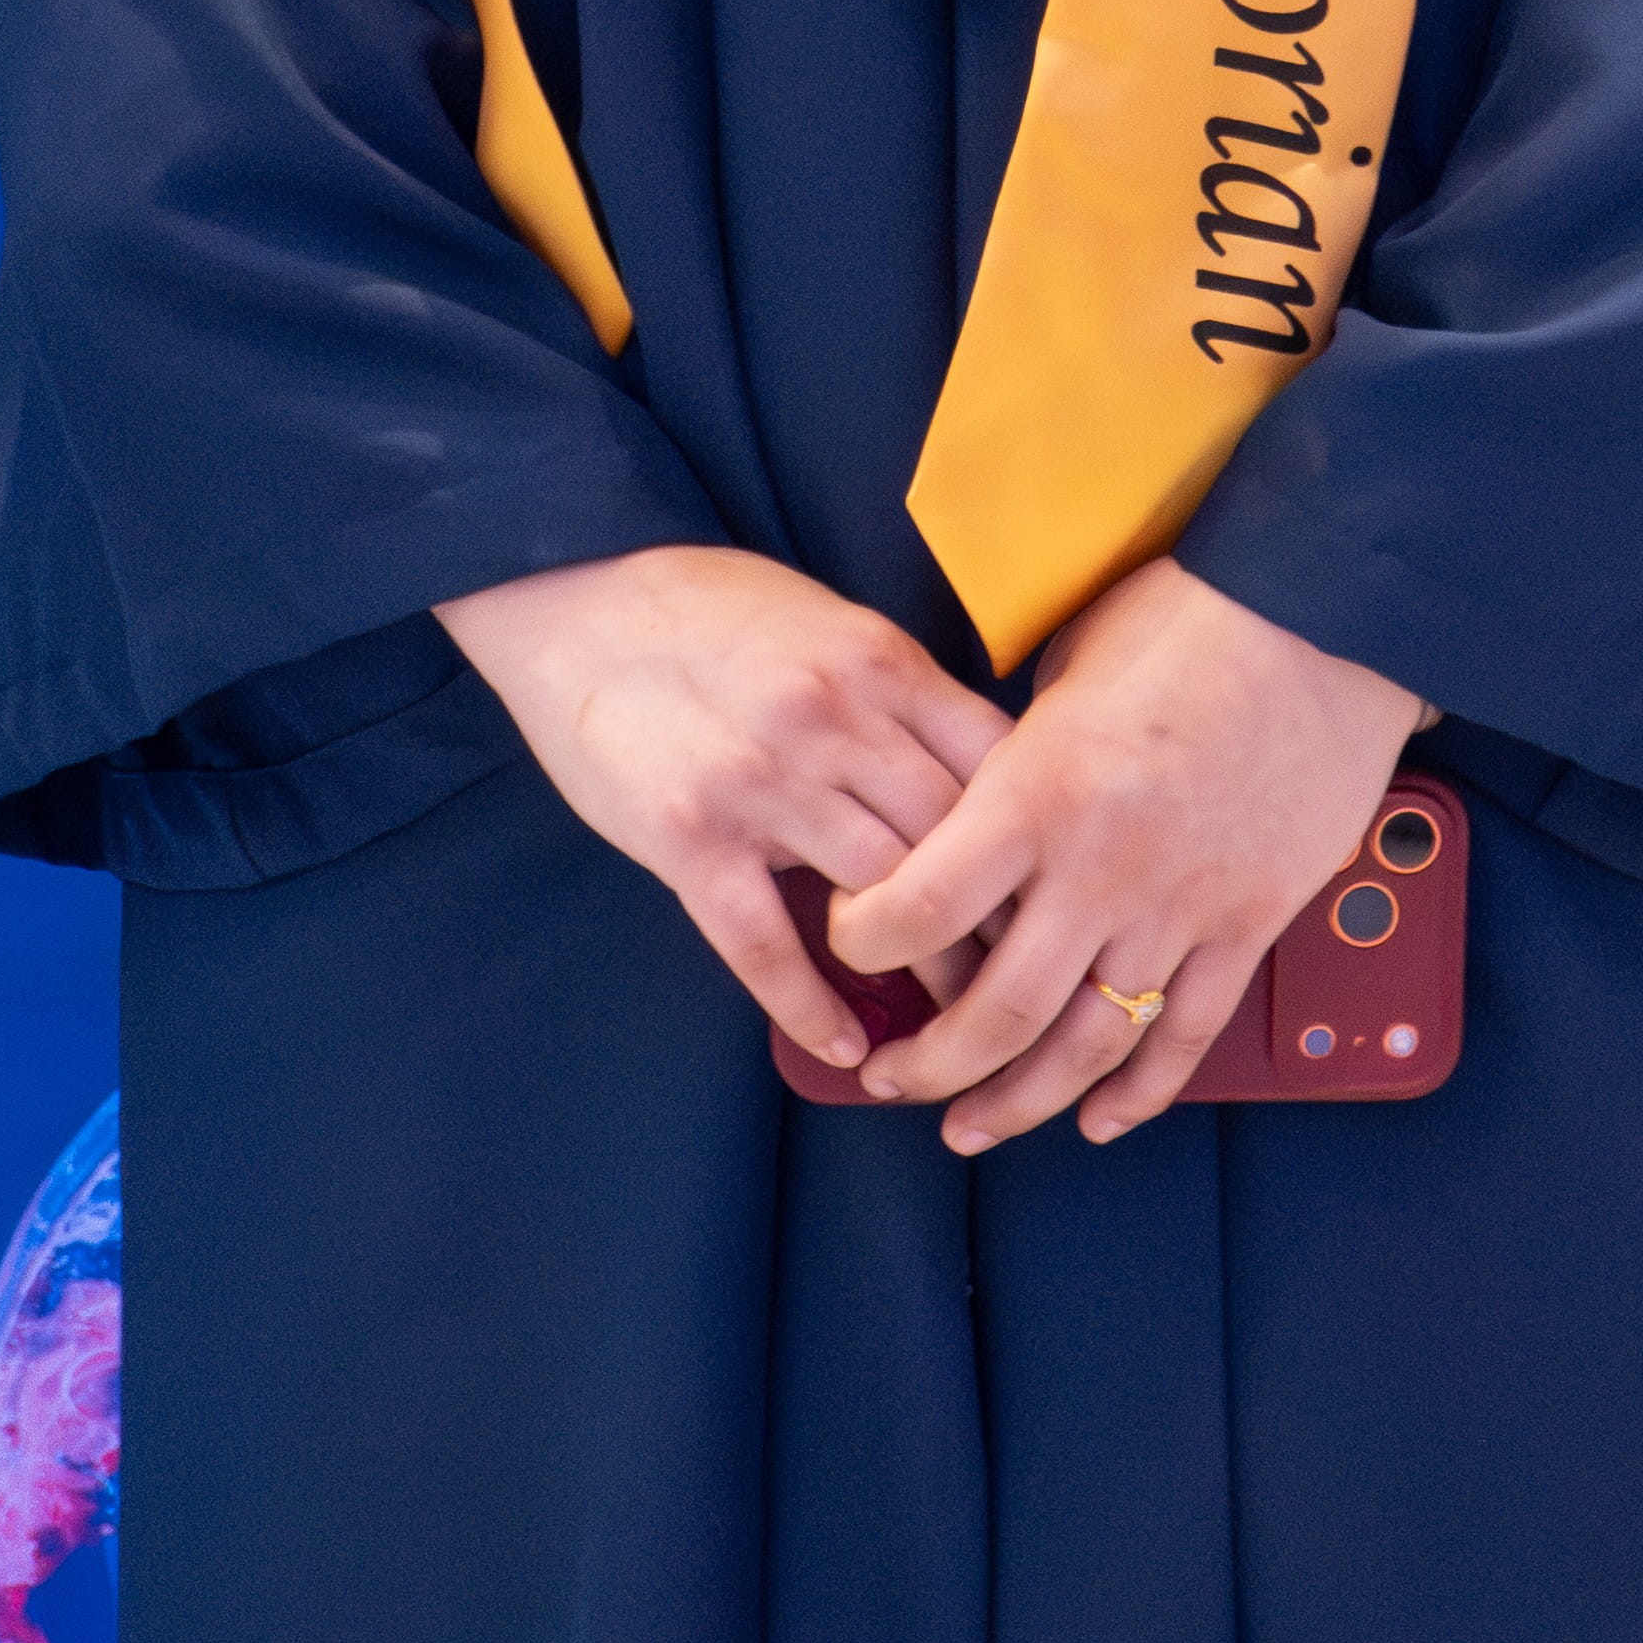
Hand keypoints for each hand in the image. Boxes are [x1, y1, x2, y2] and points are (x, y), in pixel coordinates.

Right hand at [434, 546, 1010, 1073]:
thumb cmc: (715, 610)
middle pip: (953, 840)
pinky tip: (843, 1046)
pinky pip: (763, 941)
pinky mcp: (689, 837)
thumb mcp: (832, 625)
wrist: (581, 595)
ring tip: (958, 1029)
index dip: (1039, 839)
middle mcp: (833, 722)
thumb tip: (980, 773)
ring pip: (879, 898)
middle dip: (1001, 921)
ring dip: (926, 972)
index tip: (1061, 893)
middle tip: (1032, 981)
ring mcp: (761, 782)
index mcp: (879, 663)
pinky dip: (808, 1003)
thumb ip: (900, 696)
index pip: (996, 765)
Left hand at [825, 556, 1423, 1151]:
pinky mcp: (1250, 922)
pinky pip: (1185, 1032)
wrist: (1325, 612)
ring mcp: (1182, 905)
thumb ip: (1016, 754)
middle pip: (997, 1012)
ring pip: (1086, 1046)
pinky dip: (1140, 1092)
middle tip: (891, 1077)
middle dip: (929, 1063)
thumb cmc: (1187, 615)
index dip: (865, 939)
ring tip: (970, 1125)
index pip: (920, 905)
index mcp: (1040, 789)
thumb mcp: (1067, 667)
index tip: (849, 940)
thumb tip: (970, 805)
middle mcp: (1102, 865)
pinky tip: (1097, 1118)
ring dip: (1020, 1101)